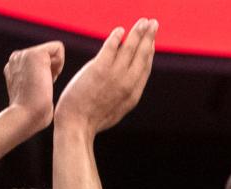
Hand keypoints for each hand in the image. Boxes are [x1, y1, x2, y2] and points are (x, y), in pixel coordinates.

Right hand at [4, 41, 65, 131]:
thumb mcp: (30, 95)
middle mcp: (17, 57)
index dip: (46, 74)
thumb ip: (35, 83)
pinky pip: (58, 48)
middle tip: (43, 88)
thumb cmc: (31, 116)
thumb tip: (45, 82)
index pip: (38, 61)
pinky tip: (51, 78)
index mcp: (14, 67)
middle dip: (51, 70)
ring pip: (52, 51)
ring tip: (44, 85)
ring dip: (55, 68)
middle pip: (46, 54)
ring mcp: (24, 54)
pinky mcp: (36, 54)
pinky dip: (60, 62)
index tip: (41, 89)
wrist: (24, 117)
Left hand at [54, 19, 157, 133]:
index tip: (152, 41)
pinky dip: (117, 36)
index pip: (145, 68)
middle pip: (142, 55)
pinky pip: (111, 46)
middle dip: (149, 37)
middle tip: (153, 23)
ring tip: (143, 21)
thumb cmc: (92, 120)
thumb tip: (125, 83)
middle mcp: (127, 84)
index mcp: (132, 95)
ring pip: (130, 48)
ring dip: (138, 31)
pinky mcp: (99, 69)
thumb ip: (122, 95)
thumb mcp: (115, 111)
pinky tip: (120, 30)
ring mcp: (114, 76)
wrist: (77, 125)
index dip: (150, 52)